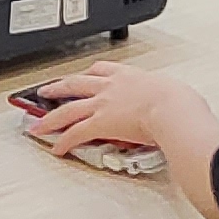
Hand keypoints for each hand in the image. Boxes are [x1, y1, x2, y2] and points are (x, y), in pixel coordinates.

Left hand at [20, 59, 197, 159]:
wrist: (173, 108)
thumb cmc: (179, 102)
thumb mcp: (173, 92)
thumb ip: (168, 98)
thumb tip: (179, 105)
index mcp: (130, 76)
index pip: (102, 70)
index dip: (88, 73)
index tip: (83, 75)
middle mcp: (111, 87)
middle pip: (76, 84)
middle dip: (58, 87)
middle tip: (46, 91)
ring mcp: (103, 104)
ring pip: (68, 109)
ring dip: (50, 117)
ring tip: (38, 123)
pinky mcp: (100, 124)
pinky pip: (75, 133)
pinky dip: (64, 141)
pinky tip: (56, 148)